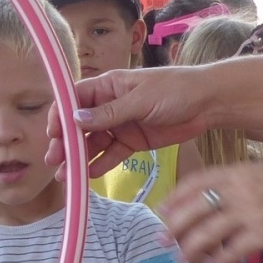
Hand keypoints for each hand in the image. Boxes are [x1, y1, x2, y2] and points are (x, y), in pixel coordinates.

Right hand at [46, 67, 212, 180]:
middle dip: (65, 143)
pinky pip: (111, 155)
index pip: (75, 100)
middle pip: (79, 125)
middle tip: (54, 160)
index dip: (61, 115)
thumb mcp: (141, 100)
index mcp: (108, 87)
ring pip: (93, 143)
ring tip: (66, 175)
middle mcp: (109, 106)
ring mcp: (120, 125)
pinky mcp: (132, 142)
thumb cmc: (175, 90)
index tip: (53, 133)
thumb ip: (109, 113)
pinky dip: (100, 165)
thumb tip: (76, 120)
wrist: (208, 104)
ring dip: (78, 158)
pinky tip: (88, 176)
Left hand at [158, 163, 262, 262]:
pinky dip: (219, 260)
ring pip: (207, 233)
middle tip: (162, 240)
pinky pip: (232, 250)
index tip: (161, 210)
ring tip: (182, 256)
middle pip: (194, 210)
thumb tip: (209, 199)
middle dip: (173, 227)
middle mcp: (240, 189)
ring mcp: (252, 212)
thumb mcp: (262, 172)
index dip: (174, 198)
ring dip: (190, 247)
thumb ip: (235, 183)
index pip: (195, 183)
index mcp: (237, 171)